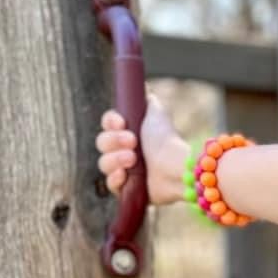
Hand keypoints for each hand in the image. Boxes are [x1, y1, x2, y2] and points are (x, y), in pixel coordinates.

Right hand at [96, 91, 186, 206]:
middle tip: (133, 142)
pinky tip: (124, 175)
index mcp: (127, 133)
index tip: (121, 122)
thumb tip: (142, 86)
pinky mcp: (128, 190)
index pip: (107, 125)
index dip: (110, 123)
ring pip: (103, 163)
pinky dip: (115, 179)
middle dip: (114, 141)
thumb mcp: (156, 112)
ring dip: (115, 159)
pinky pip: (110, 185)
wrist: (175, 166)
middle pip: (102, 143)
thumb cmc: (166, 139)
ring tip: (133, 160)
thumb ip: (147, 100)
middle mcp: (123, 151)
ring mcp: (125, 171)